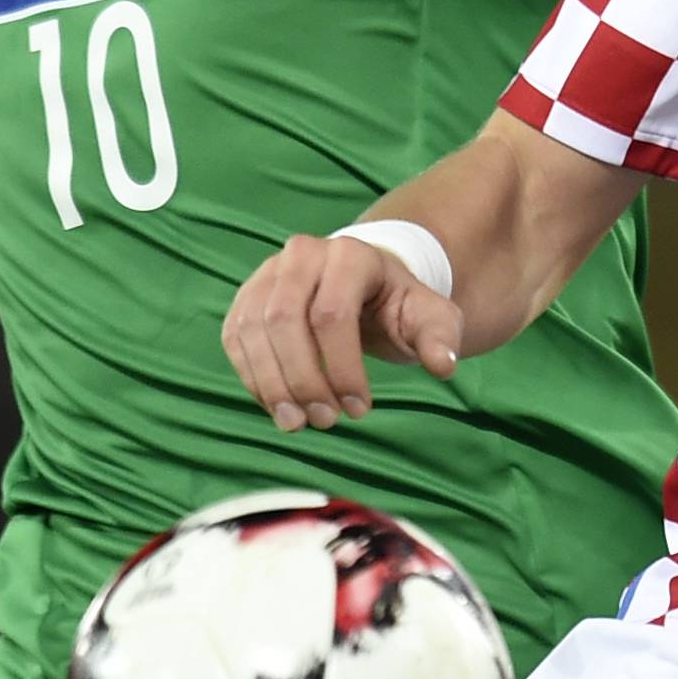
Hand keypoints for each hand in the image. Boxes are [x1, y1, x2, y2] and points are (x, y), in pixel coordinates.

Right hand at [222, 236, 464, 432]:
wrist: (365, 287)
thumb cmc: (398, 306)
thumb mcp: (430, 316)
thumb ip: (440, 337)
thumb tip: (442, 365)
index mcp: (350, 255)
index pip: (332, 314)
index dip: (342, 368)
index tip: (360, 409)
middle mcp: (302, 255)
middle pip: (284, 320)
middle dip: (302, 379)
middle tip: (325, 421)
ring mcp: (268, 273)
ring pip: (253, 329)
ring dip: (271, 384)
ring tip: (297, 423)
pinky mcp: (248, 297)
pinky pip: (235, 338)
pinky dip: (252, 377)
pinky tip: (277, 406)